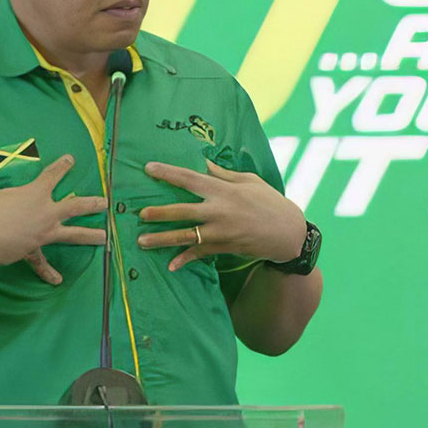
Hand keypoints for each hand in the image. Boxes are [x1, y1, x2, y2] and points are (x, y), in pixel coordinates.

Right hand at [0, 154, 106, 283]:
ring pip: (73, 234)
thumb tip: (4, 198)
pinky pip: (42, 263)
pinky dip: (49, 272)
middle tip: (105, 203)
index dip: (63, 166)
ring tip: (105, 237)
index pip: (53, 175)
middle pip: (76, 206)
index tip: (71, 160)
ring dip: (90, 235)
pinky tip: (58, 281)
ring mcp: (44, 232)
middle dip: (92, 204)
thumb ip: (5, 194)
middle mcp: (47, 212)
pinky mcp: (34, 250)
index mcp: (36, 193)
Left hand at [136, 159, 305, 271]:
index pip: (190, 178)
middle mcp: (219, 211)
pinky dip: (185, 260)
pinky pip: (199, 253)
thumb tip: (202, 162)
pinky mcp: (224, 247)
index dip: (168, 173)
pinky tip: (170, 265)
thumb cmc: (269, 201)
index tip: (148, 168)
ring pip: (185, 236)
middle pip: (182, 211)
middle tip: (139, 213)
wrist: (289, 233)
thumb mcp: (248, 181)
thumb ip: (222, 174)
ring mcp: (220, 232)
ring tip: (142, 241)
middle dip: (159, 213)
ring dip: (162, 239)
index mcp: (224, 190)